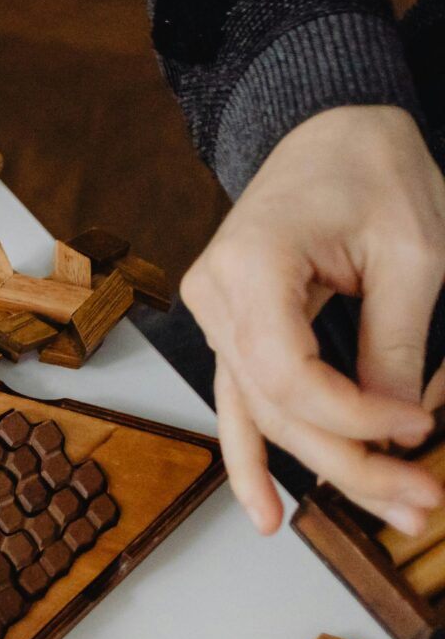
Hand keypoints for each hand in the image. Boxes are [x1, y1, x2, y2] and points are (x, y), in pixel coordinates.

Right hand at [183, 104, 444, 534]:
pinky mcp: (234, 322)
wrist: (332, 125)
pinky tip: (268, 510)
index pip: (288, 373)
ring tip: (386, 513)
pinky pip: (241, 397)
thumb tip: (399, 425)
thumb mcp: (412, 253)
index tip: (422, 426)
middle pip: (273, 406)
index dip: (355, 417)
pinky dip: (255, 454)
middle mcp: (216, 293)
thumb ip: (397, 343)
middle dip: (349, 461)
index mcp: (251, 263)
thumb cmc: (373, 172)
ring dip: (320, 469)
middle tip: (422, 503)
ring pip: (260, 411)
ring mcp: (216, 310)